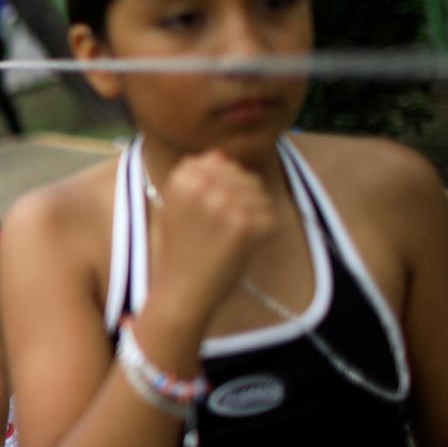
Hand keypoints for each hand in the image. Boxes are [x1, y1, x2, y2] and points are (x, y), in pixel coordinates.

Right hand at [152, 150, 274, 319]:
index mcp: (182, 178)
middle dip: (241, 198)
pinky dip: (264, 232)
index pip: (220, 164)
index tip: (210, 210)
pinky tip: (245, 245)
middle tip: (225, 228)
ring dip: (254, 213)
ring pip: (259, 193)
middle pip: (242, 176)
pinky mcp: (246, 225)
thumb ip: (197, 177)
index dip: (222, 185)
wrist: (182, 290)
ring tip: (234, 236)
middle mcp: (203, 186)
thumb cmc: (180, 250)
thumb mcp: (177, 206)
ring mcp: (226, 204)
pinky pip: (269, 215)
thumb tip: (221, 155)